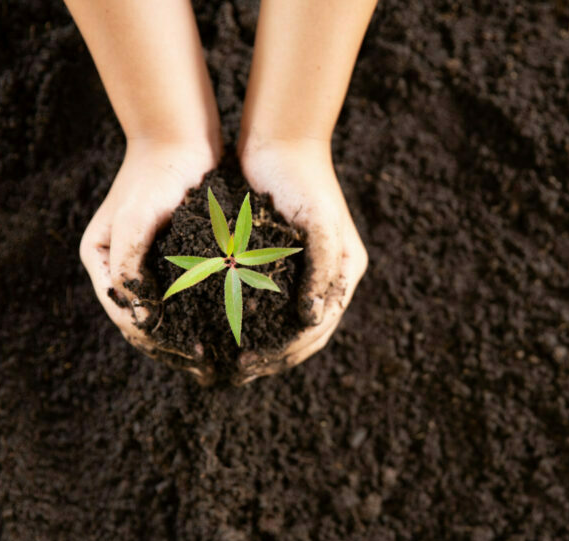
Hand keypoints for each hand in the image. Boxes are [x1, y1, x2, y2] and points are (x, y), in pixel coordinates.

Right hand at [79, 140, 217, 375]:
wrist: (179, 137)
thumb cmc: (154, 175)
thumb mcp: (136, 219)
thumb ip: (130, 265)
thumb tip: (138, 317)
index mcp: (101, 260)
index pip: (125, 316)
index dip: (157, 341)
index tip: (192, 355)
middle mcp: (122, 266)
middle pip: (145, 322)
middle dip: (174, 347)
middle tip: (209, 366)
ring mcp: (150, 262)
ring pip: (168, 312)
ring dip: (190, 335)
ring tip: (221, 356)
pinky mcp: (178, 255)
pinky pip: (188, 293)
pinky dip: (204, 312)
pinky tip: (230, 326)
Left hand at [236, 139, 367, 381]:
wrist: (281, 140)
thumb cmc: (304, 179)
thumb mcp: (318, 224)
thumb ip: (322, 271)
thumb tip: (312, 320)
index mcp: (345, 271)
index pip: (320, 328)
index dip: (288, 351)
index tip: (252, 364)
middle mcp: (327, 275)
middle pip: (304, 333)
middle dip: (273, 356)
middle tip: (237, 372)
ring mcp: (304, 269)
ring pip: (283, 322)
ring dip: (261, 344)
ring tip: (229, 361)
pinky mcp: (277, 259)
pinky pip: (266, 300)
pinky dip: (249, 318)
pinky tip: (222, 327)